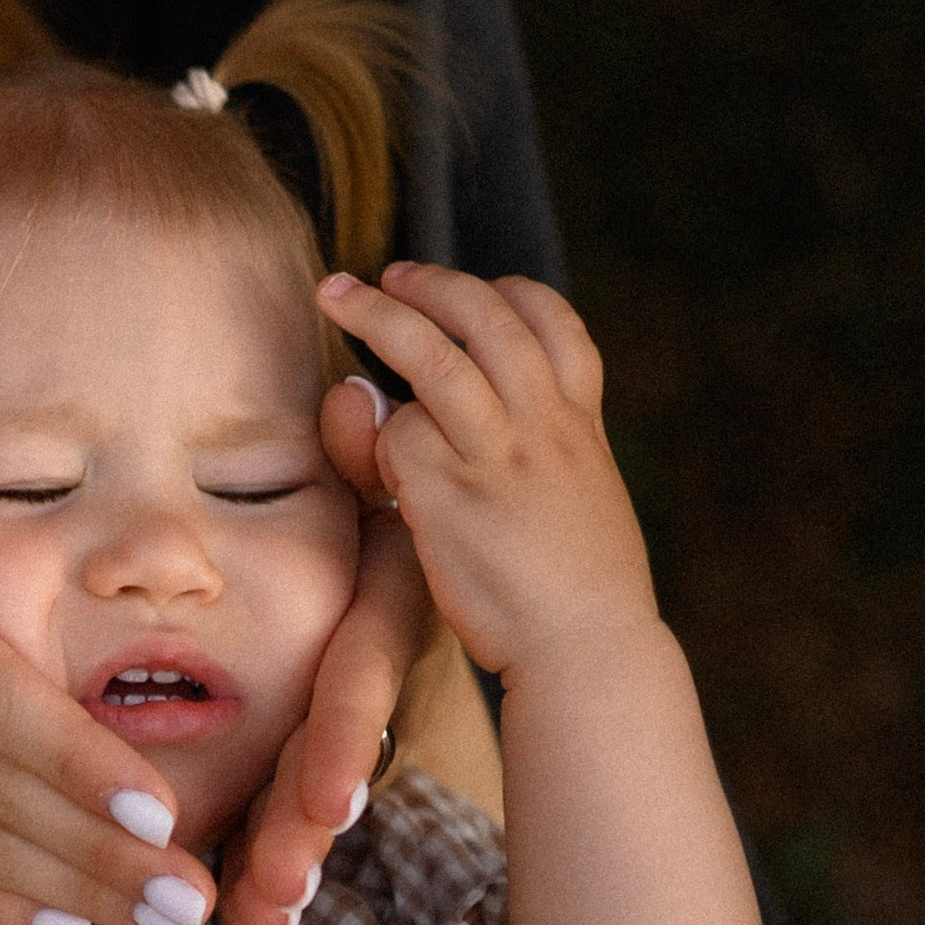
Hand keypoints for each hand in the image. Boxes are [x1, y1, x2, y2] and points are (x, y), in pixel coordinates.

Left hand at [219, 376, 435, 924]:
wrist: (260, 419)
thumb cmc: (331, 444)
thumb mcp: (352, 446)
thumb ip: (354, 443)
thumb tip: (352, 403)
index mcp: (369, 584)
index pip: (358, 666)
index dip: (346, 732)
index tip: (333, 800)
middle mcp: (348, 649)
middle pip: (330, 749)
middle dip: (302, 827)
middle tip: (269, 897)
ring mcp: (317, 695)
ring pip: (301, 789)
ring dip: (281, 857)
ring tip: (250, 923)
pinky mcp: (279, 728)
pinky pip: (267, 799)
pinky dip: (257, 854)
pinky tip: (239, 918)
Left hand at [314, 263, 658, 682]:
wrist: (588, 649)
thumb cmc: (577, 595)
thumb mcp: (577, 504)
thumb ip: (531, 457)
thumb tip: (466, 426)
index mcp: (581, 423)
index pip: (555, 322)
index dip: (510, 293)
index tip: (478, 290)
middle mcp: (543, 424)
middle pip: (487, 317)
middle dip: (432, 284)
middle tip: (386, 275)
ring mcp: (497, 456)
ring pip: (434, 357)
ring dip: (380, 316)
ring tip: (336, 295)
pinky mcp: (451, 496)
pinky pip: (398, 437)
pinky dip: (377, 436)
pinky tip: (369, 455)